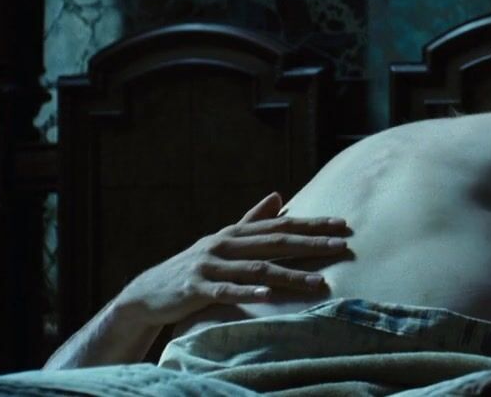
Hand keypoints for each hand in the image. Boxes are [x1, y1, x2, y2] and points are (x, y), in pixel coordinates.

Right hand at [112, 192, 348, 325]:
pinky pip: (226, 290)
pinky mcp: (195, 288)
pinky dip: (248, 292)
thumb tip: (278, 196)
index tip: (342, 225)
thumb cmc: (194, 267)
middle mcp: (224, 244)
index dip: (312, 223)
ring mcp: (209, 265)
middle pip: (274, 242)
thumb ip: (251, 220)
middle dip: (311, 244)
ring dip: (290, 274)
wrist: (148, 293)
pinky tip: (268, 296)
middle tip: (342, 246)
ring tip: (318, 281)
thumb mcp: (223, 241)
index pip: (280, 225)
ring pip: (256, 269)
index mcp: (235, 233)